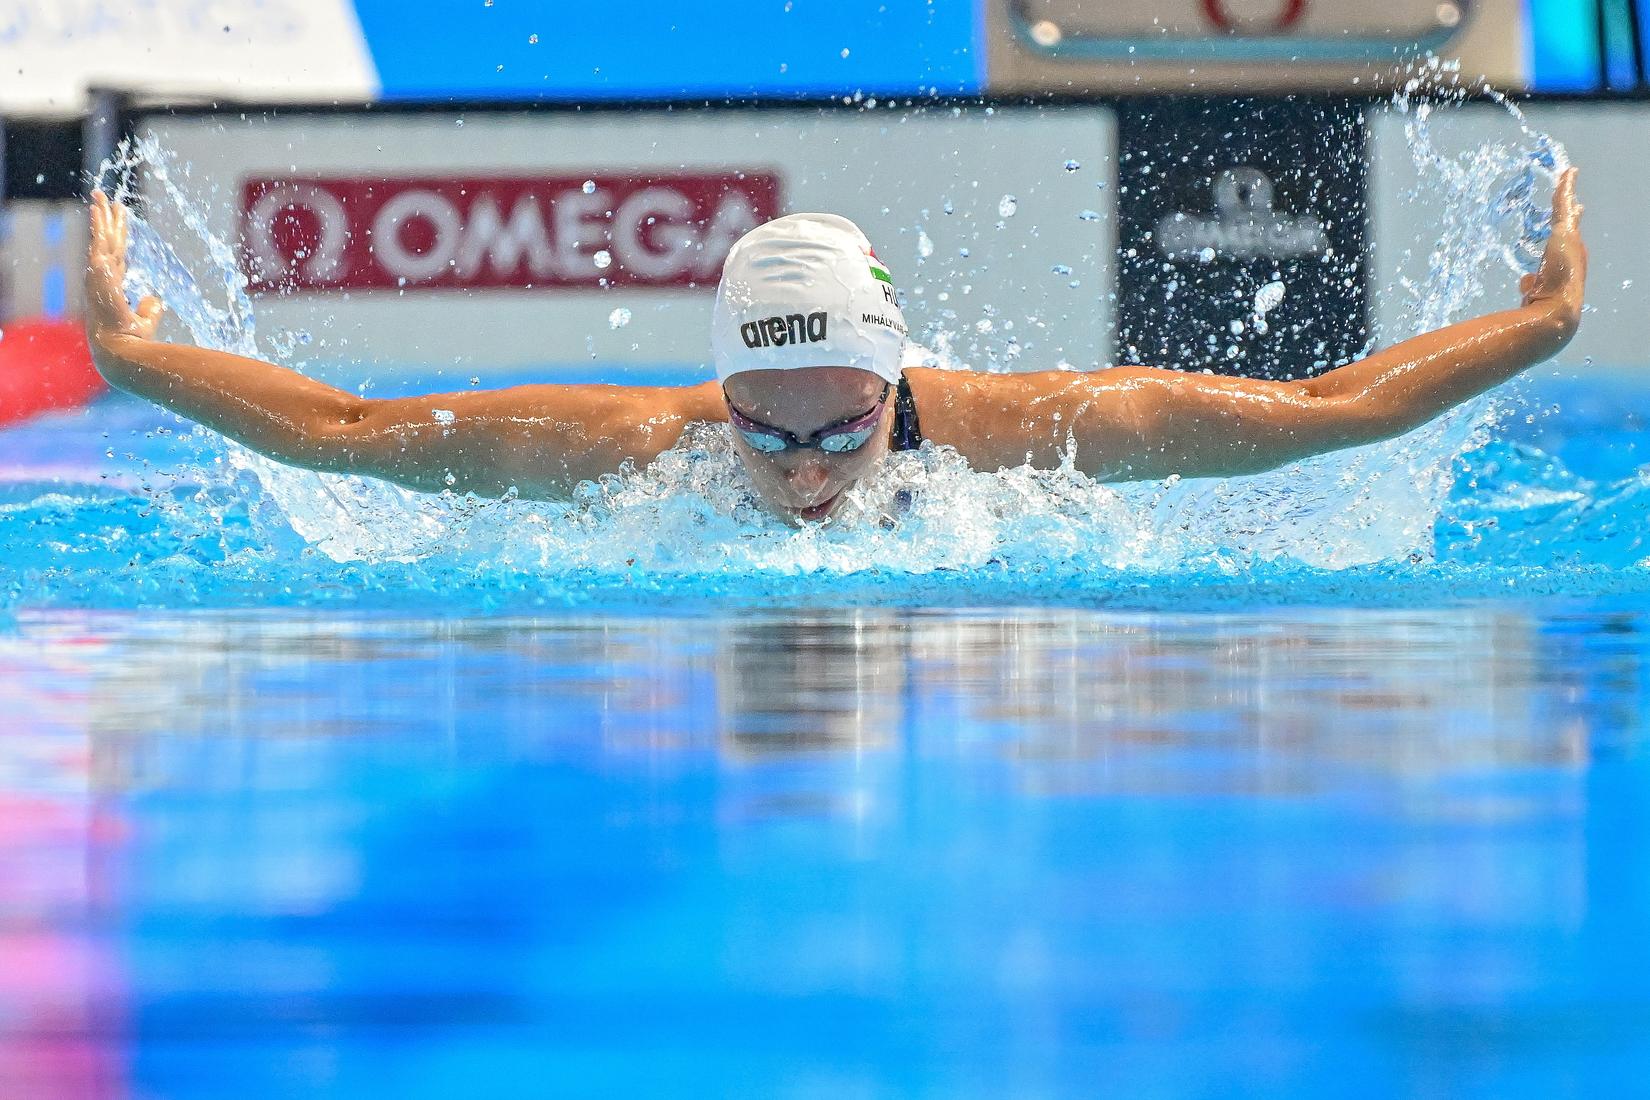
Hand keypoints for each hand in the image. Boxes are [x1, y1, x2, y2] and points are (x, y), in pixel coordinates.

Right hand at [85, 189, 162, 344]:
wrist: (121, 348)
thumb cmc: (131, 341)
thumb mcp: (145, 321)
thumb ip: (150, 309)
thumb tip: (155, 298)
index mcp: (111, 287)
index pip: (115, 256)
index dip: (117, 238)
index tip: (120, 222)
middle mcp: (101, 278)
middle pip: (107, 243)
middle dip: (107, 220)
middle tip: (106, 200)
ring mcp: (97, 274)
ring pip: (100, 237)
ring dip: (100, 216)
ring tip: (100, 196)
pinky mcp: (98, 271)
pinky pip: (99, 241)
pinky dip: (98, 223)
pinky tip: (98, 208)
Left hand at [1519, 166, 1585, 334]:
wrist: (1555, 314)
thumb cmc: (1543, 313)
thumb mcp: (1534, 297)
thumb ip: (1530, 287)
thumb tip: (1525, 282)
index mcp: (1565, 269)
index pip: (1565, 250)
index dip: (1565, 240)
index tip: (1564, 231)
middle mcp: (1573, 253)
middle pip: (1572, 227)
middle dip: (1573, 215)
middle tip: (1576, 204)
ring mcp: (1570, 241)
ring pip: (1567, 212)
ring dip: (1567, 194)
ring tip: (1569, 178)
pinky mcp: (1566, 231)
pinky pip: (1564, 204)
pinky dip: (1566, 187)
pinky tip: (1567, 173)